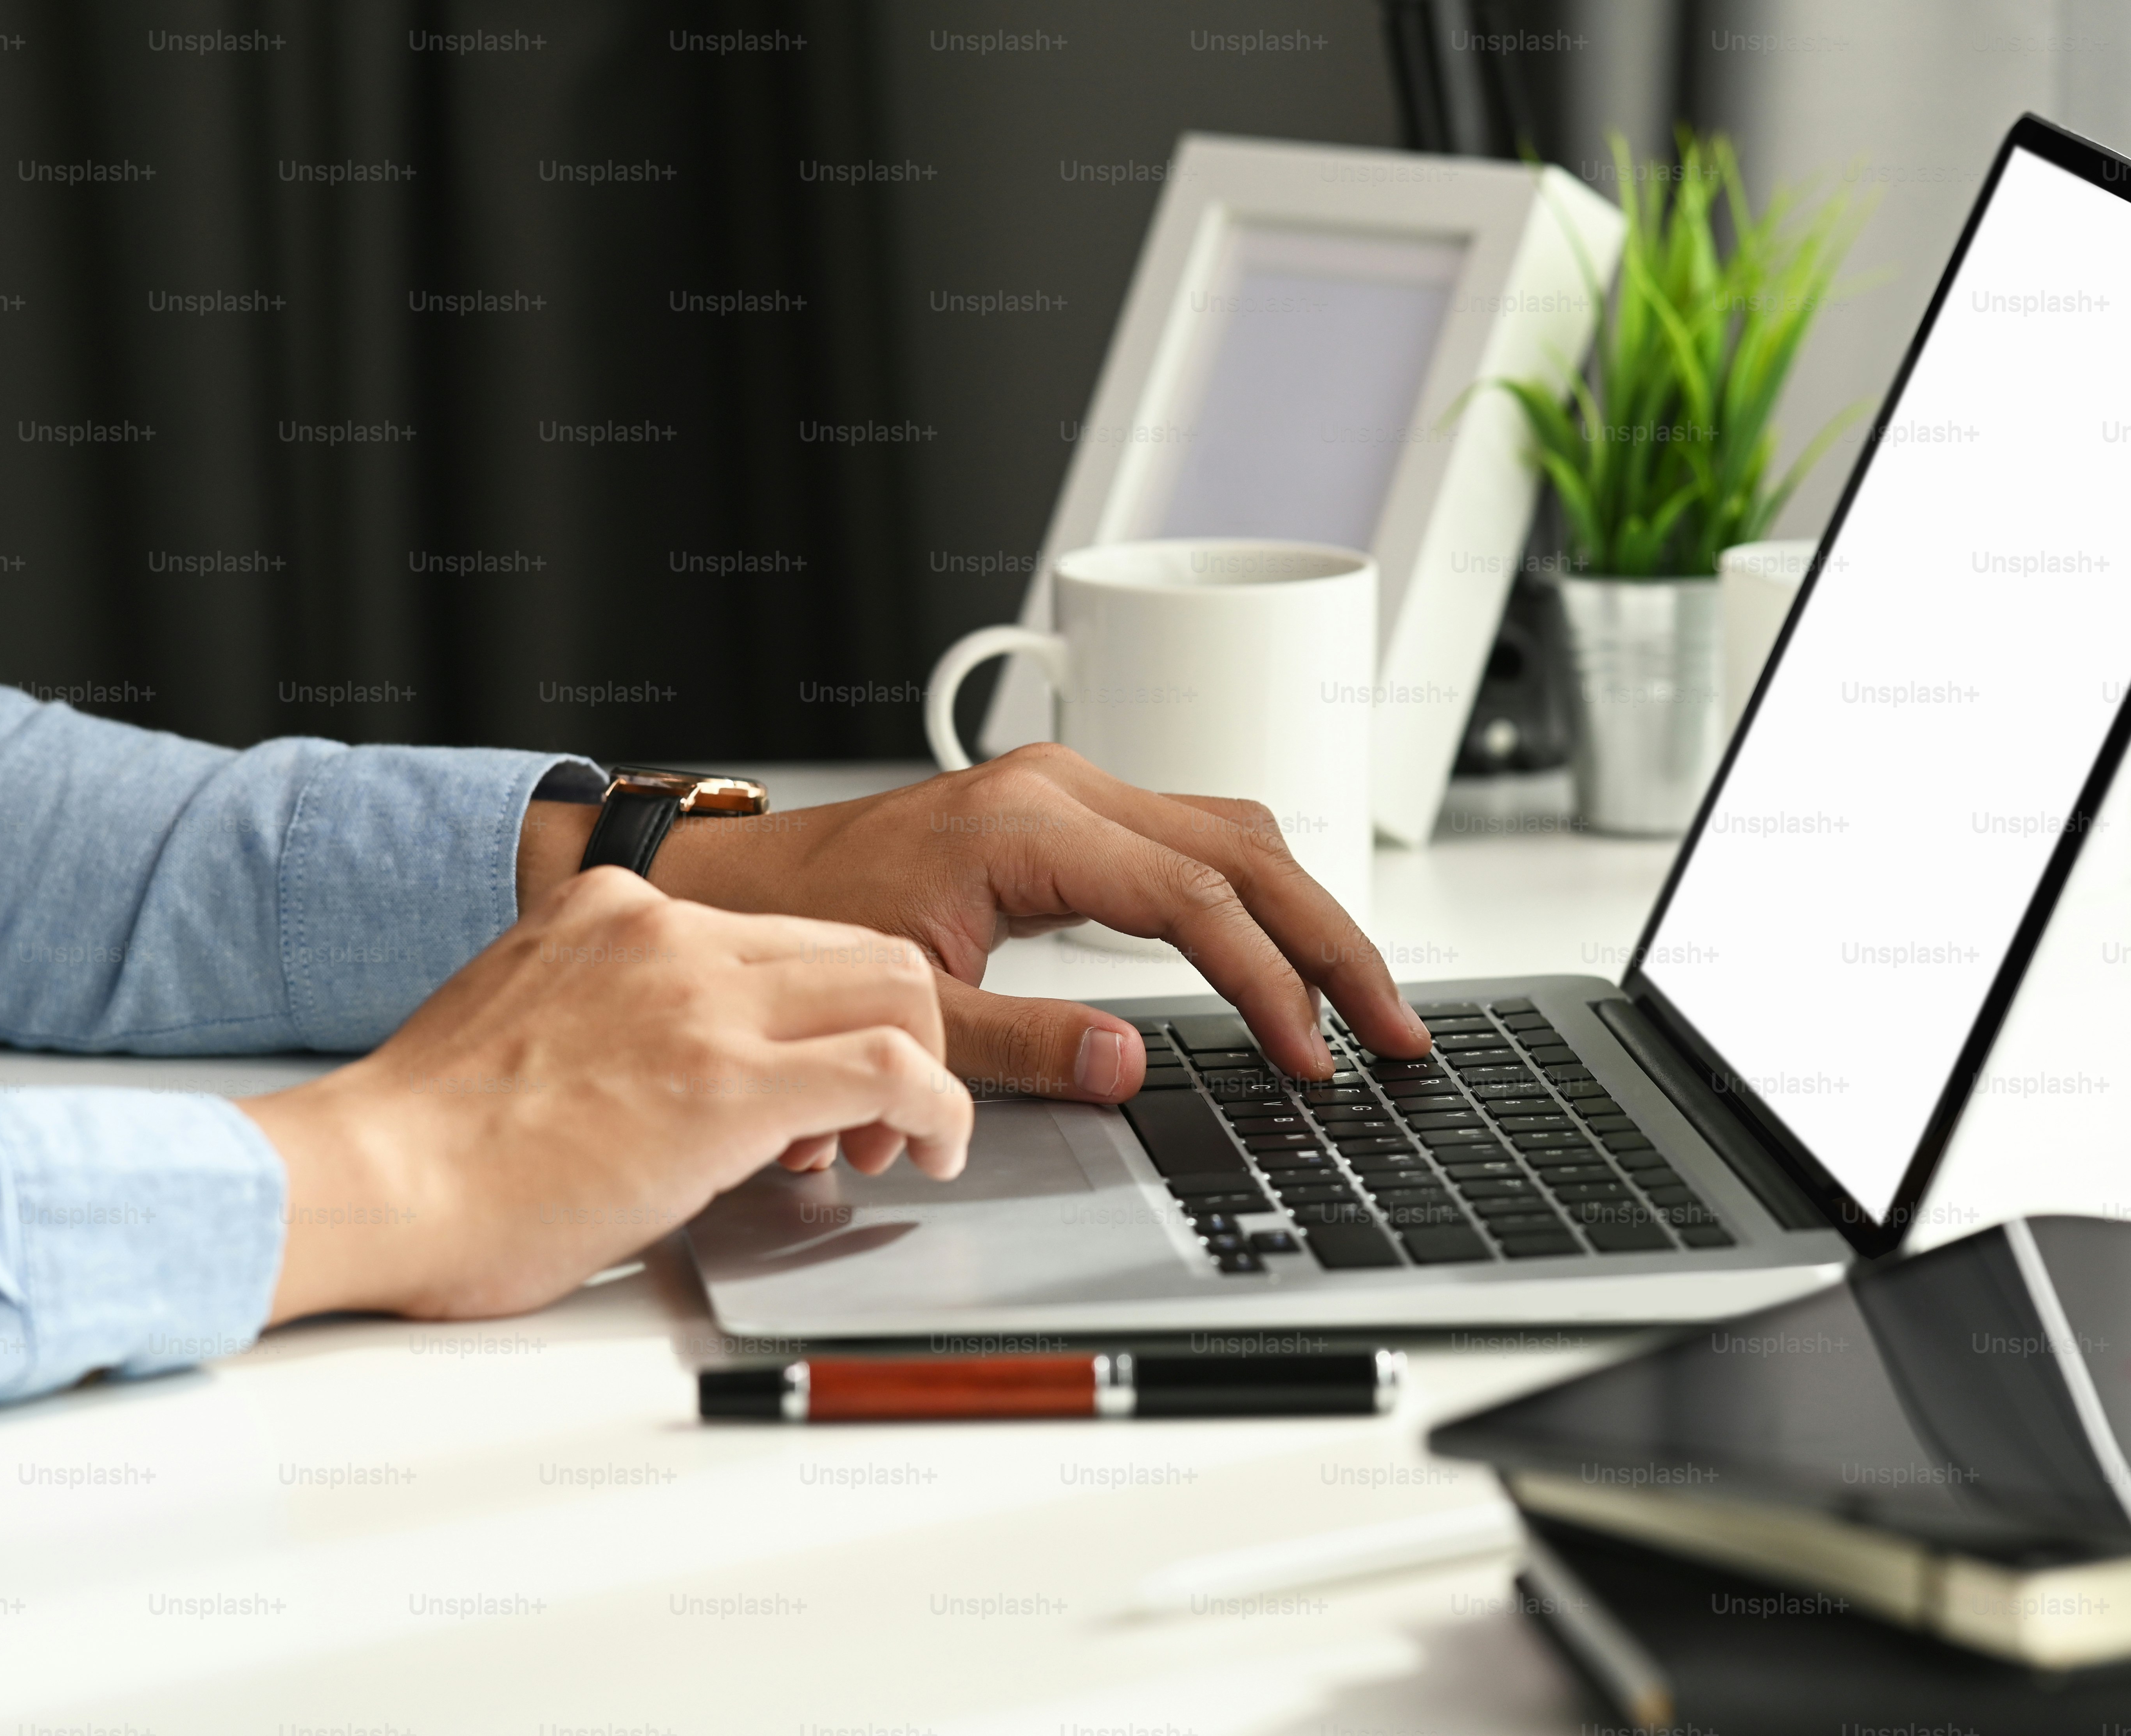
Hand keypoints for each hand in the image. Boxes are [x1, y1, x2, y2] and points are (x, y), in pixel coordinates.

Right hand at [244, 868, 970, 1322]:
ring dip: (931, 1066)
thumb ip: (623, 1018)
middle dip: (900, 1025)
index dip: (832, 1007)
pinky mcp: (730, 1082)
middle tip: (887, 1113)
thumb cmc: (437, 1144)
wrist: (378, 1180)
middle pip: (861, 944)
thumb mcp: (538, 1027)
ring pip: (899, 986)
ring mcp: (702, 999)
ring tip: (911, 1141)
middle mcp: (668, 933)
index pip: (785, 931)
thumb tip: (686, 1071)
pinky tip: (933, 1152)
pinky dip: (942, 1108)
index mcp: (618, 913)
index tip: (835, 1074)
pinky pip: (896, 1066)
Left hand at [522, 744, 1431, 1101]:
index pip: (1197, 902)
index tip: (1313, 1055)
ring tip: (1363, 1000)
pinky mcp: (1068, 818)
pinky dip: (1255, 897)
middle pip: (1247, 852)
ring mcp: (1070, 794)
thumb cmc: (798, 929)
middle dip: (1331, 943)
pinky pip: (1196, 842)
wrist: (735, 887)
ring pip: (1234, 836)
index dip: (1271, 983)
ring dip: (1306, 915)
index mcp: (1031, 826)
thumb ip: (1021, 1041)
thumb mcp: (911, 999)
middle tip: (1395, 1027)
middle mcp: (1063, 790)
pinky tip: (1288, 953)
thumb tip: (1129, 1065)